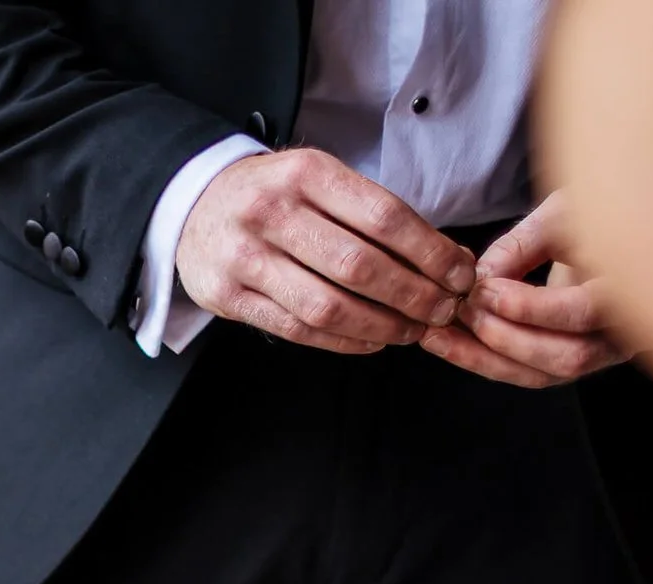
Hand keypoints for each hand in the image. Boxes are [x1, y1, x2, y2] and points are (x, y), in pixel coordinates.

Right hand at [176, 149, 476, 352]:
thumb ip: (369, 212)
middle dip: (413, 295)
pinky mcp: (227, 297)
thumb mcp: (316, 178)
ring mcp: (244, 259)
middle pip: (358, 266)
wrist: (192, 204)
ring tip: (412, 330)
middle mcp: (270, 213)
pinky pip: (296, 329)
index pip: (383, 217)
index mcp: (305, 174)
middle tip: (443, 310)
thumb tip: (445, 256)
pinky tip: (372, 340)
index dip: (430, 252)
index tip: (460, 274)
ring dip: (381, 325)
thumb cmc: (271, 194)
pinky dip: (343, 341)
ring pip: (327, 306)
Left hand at [425, 194, 628, 387]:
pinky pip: (529, 373)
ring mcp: (601, 352)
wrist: (624, 230)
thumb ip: (524, 244)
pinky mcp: (570, 360)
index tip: (486, 290)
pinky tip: (447, 343)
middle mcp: (628, 329)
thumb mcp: (563, 212)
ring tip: (438, 335)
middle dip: (507, 338)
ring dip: (486, 358)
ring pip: (544, 374)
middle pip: (569, 357)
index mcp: (640, 286)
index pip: (588, 312)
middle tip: (464, 310)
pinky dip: (485, 361)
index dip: (533, 307)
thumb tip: (482, 278)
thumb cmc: (599, 211)